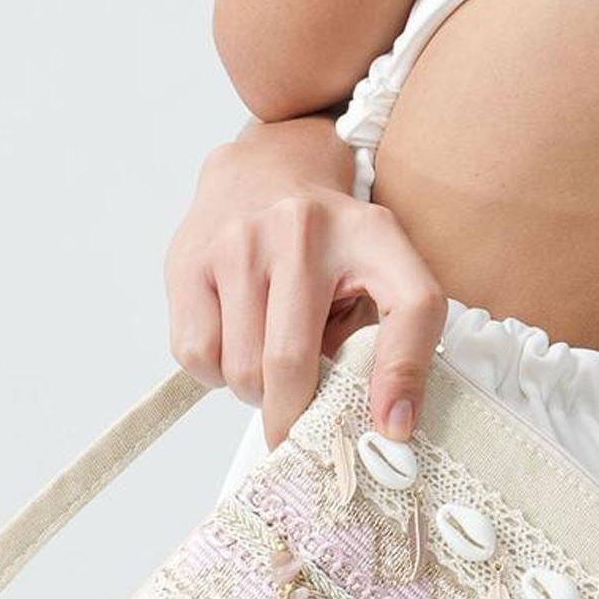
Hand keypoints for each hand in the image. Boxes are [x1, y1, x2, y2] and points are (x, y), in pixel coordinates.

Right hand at [165, 116, 446, 446]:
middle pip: (292, 363)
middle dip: (294, 418)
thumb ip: (390, 342)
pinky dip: (215, 372)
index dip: (403, 375)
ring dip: (254, 392)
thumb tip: (387, 427)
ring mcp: (237, 242)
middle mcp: (301, 230)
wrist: (262, 169)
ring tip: (267, 365)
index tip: (392, 429)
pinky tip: (234, 342)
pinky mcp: (188, 260)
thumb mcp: (378, 274)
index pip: (410, 305)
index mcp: (371, 234)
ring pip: (240, 370)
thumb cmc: (326, 245)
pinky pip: (197, 354)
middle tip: (298, 428)